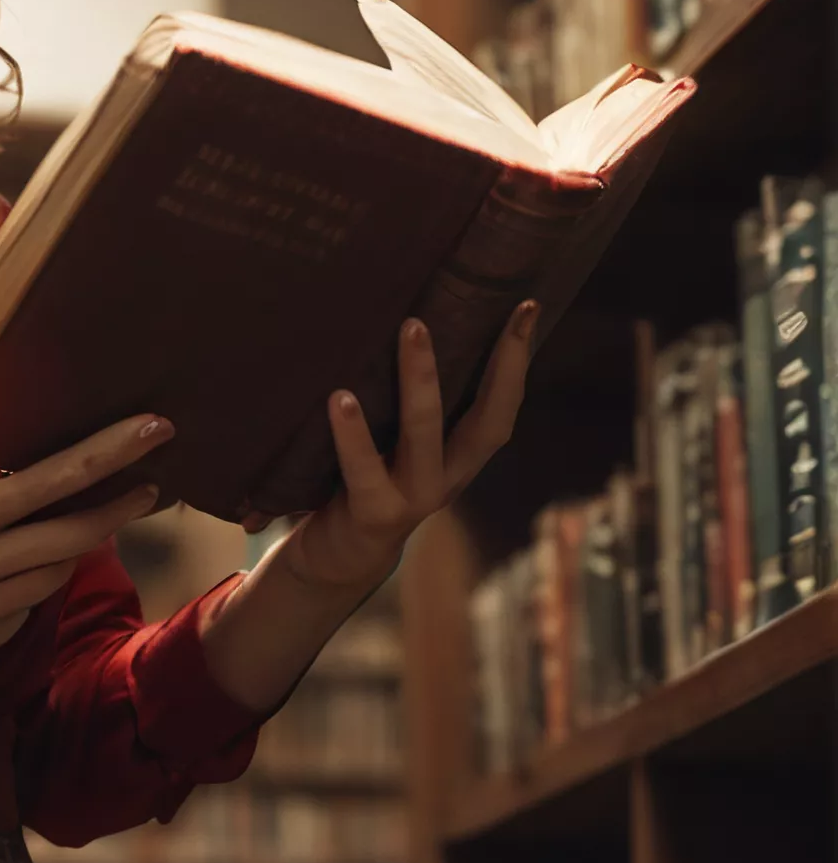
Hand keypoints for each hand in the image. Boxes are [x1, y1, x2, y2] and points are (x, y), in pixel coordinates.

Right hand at [0, 409, 168, 677]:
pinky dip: (21, 593)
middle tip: (147, 488)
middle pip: (72, 538)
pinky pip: (13, 618)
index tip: (151, 433)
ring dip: (69, 552)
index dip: (109, 456)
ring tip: (74, 528)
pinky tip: (9, 575)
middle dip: (118, 509)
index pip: (52, 481)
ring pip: (48, 581)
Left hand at [278, 302, 536, 595]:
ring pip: (425, 436)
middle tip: (499, 310)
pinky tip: (341, 398)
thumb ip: (406, 403)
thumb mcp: (394, 443)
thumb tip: (409, 320)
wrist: (335, 557)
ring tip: (412, 328)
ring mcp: (414, 499)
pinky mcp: (374, 515)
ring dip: (419, 381)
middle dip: (497, 364)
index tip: (527, 305)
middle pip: (483, 420)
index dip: (516, 359)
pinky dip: (352, 436)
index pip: (501, 404)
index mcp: (460, 457)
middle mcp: (448, 478)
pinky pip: (364, 472)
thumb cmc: (362, 483)